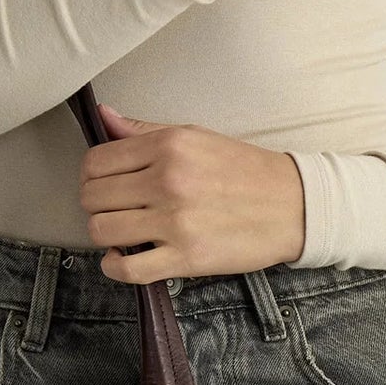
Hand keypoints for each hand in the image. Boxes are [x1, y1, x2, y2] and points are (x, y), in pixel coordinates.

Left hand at [80, 104, 305, 284]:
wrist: (294, 205)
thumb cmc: (245, 170)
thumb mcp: (196, 136)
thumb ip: (145, 130)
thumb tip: (104, 116)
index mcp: (168, 146)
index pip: (96, 162)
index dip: (91, 176)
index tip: (104, 184)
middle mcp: (167, 181)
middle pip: (93, 197)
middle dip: (96, 205)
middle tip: (115, 209)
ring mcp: (175, 221)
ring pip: (102, 231)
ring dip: (105, 235)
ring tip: (123, 232)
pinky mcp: (185, 257)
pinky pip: (127, 268)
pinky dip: (115, 267)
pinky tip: (123, 258)